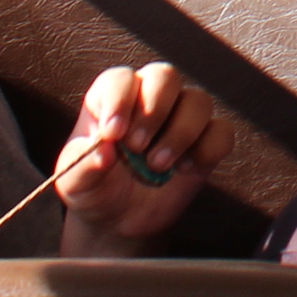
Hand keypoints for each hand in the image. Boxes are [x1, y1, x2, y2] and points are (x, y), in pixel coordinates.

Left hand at [53, 63, 228, 249]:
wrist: (118, 219)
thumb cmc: (93, 189)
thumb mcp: (75, 183)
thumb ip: (82, 166)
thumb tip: (104, 154)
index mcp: (112, 99)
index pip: (121, 79)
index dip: (120, 100)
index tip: (113, 134)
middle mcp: (149, 99)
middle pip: (166, 76)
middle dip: (154, 110)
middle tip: (137, 147)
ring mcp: (181, 118)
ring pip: (199, 101)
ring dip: (181, 133)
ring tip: (158, 165)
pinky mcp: (205, 141)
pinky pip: (222, 132)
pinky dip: (207, 150)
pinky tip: (185, 169)